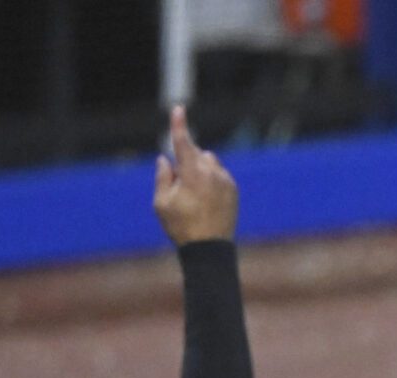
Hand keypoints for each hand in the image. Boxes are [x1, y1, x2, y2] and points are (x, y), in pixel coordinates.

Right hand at [153, 106, 238, 245]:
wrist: (210, 249)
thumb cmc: (181, 226)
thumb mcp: (162, 203)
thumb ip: (163, 176)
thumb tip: (165, 158)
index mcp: (192, 173)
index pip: (182, 143)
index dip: (179, 125)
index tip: (179, 109)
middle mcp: (212, 172)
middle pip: (195, 153)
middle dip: (185, 161)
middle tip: (179, 188)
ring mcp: (225, 180)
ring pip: (209, 162)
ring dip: (199, 169)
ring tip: (194, 196)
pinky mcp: (233, 189)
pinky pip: (219, 174)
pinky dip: (210, 179)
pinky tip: (206, 201)